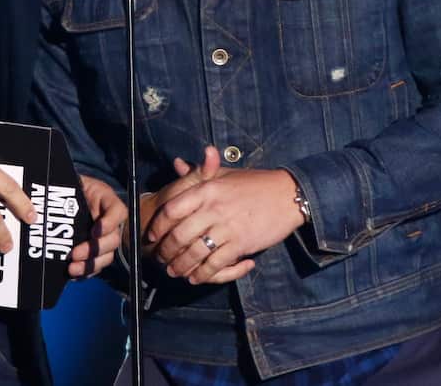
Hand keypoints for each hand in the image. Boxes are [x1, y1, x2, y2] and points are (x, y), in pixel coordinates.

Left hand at [68, 175, 127, 277]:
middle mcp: (110, 221)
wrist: (66, 195)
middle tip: (75, 254)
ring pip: (107, 256)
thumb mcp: (73, 181)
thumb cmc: (71, 187)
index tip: (94, 231)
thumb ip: (70, 188)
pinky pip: (97, 265)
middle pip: (113, 239)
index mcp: (107, 201)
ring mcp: (105, 238)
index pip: (118, 212)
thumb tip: (53, 198)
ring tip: (72, 268)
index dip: (109, 223)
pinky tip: (75, 274)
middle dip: (95, 249)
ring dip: (90, 264)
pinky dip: (87, 271)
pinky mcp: (97, 251)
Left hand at [144, 147, 304, 284]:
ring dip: (181, 265)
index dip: (159, 225)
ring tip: (174, 271)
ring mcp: (227, 227)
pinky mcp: (241, 244)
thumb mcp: (225, 174)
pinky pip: (216, 264)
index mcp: (206, 189)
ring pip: (195, 253)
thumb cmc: (254, 183)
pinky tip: (196, 277)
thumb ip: (199, 172)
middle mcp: (213, 208)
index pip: (172, 209)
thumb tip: (177, 164)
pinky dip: (203, 273)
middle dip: (166, 251)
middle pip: (179, 235)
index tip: (153, 235)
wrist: (287, 195)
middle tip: (161, 259)